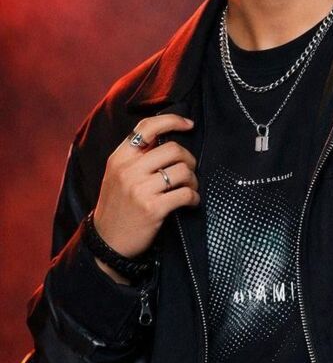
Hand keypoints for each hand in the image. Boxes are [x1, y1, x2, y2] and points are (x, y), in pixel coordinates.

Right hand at [93, 114, 199, 271]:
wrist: (106, 242)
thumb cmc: (117, 206)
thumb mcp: (117, 175)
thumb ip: (136, 157)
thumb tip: (167, 138)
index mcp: (119, 158)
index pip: (147, 127)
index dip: (172, 120)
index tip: (189, 124)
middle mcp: (128, 170)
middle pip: (173, 149)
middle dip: (189, 159)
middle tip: (189, 170)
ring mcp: (140, 189)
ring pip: (183, 171)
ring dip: (193, 180)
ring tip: (190, 188)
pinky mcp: (153, 208)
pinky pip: (186, 194)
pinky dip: (194, 198)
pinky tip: (191, 202)